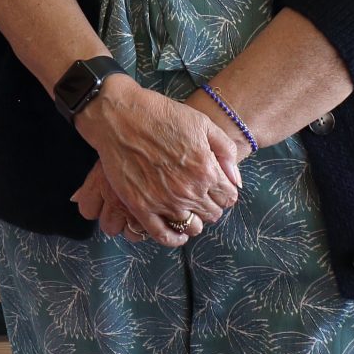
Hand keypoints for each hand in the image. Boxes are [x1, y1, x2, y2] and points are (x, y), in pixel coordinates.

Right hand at [76, 78, 243, 245]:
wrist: (118, 115)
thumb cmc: (160, 114)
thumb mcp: (202, 122)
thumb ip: (226, 151)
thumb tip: (236, 180)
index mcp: (206, 170)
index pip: (229, 197)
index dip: (224, 192)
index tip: (216, 187)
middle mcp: (189, 191)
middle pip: (212, 213)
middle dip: (210, 205)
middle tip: (199, 195)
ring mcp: (164, 201)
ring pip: (192, 227)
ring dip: (194, 220)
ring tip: (186, 209)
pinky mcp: (140, 206)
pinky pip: (163, 235)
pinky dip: (174, 238)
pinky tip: (177, 234)